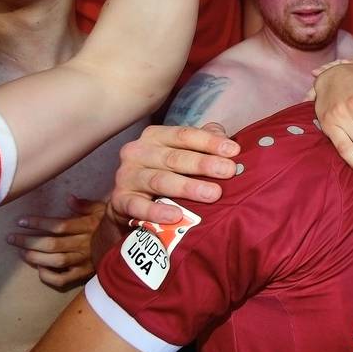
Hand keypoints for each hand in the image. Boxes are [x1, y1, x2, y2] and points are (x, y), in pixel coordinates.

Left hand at [8, 195, 104, 289]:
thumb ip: (86, 205)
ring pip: (55, 261)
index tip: (21, 221)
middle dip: (28, 241)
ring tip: (21, 252)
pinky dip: (49, 276)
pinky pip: (63, 279)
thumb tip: (69, 198)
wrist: (131, 246)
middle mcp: (84, 244)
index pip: (59, 226)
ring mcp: (83, 261)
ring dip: (34, 257)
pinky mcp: (84, 274)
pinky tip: (40, 269)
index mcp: (88, 227)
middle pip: (52, 244)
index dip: (38, 223)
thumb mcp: (104, 210)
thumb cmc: (113, 226)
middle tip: (11, 238)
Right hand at [109, 123, 240, 227]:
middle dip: (204, 164)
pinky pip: (138, 206)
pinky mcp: (119, 200)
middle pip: (174, 157)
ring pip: (160, 180)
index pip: (185, 135)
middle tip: (228, 171)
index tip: (233, 151)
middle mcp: (138, 152)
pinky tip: (175, 216)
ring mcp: (127, 176)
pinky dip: (156, 211)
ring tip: (212, 194)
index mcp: (155, 136)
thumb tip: (229, 143)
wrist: (130, 202)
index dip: (210, 142)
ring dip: (188, 187)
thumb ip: (204, 143)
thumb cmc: (164, 172)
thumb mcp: (182, 154)